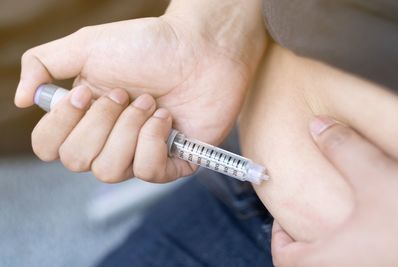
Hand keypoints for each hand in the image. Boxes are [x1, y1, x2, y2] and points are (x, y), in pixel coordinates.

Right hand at [15, 0, 265, 181]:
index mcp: (85, 116)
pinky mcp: (172, 162)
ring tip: (150, 103)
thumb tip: (19, 100)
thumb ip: (43, 64)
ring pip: (109, 171)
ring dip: (128, 130)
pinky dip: (153, 141)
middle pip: (77, 162)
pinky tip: (166, 118)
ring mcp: (140, 153)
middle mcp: (109, 139)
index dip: (62, 125)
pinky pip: (148, 172)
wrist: (201, 48)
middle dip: (101, 123)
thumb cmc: (149, 45)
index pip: (48, 147)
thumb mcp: (87, 46)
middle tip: (128, 94)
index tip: (86, 93)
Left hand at [272, 116, 397, 266]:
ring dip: (337, 248)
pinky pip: (364, 262)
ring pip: (338, 264)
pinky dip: (361, 252)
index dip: (280, 237)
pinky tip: (378, 231)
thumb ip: (344, 148)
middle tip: (313, 222)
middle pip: (309, 265)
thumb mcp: (378, 177)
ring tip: (345, 224)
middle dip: (308, 244)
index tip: (286, 220)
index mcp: (327, 262)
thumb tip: (318, 125)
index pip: (284, 257)